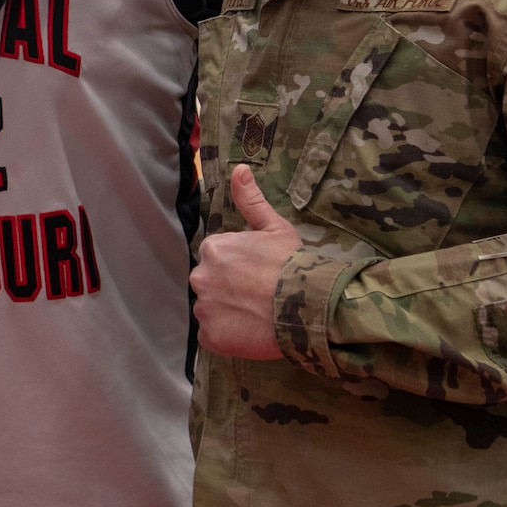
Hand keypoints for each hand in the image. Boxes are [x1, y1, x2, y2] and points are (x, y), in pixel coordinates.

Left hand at [190, 164, 301, 360]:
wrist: (305, 306)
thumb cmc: (292, 265)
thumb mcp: (275, 227)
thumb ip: (251, 200)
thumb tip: (239, 169)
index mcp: (213, 248)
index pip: (216, 258)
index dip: (238, 267)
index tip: (257, 274)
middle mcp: (200, 276)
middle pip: (209, 283)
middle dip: (228, 289)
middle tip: (256, 296)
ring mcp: (204, 308)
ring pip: (210, 310)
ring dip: (226, 313)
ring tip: (255, 315)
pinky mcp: (210, 337)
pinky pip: (212, 336)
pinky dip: (226, 336)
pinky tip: (248, 332)